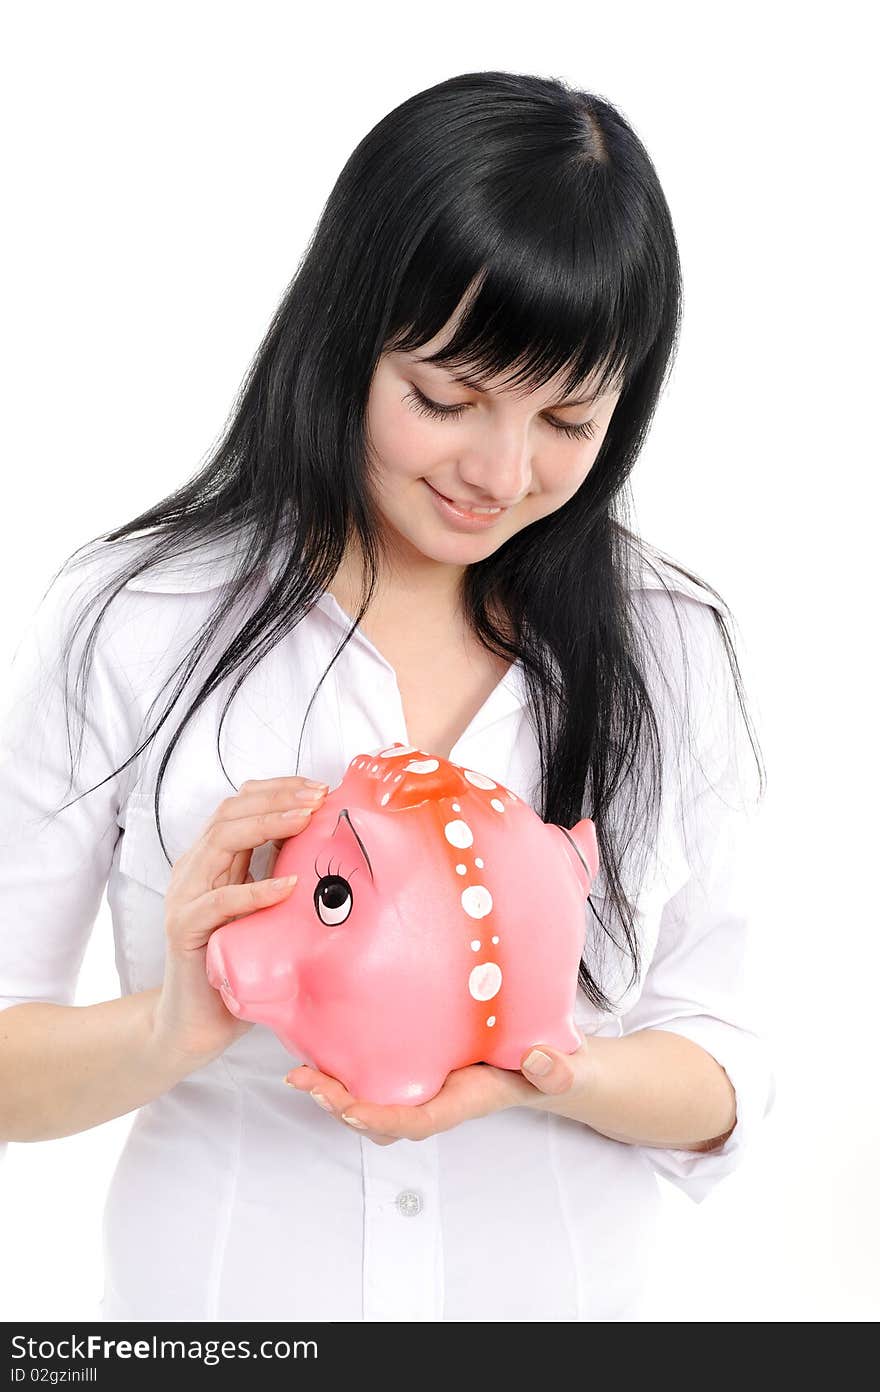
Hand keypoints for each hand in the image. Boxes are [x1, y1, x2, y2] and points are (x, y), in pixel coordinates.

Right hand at [150, 775, 328, 1063]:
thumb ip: (280, 870)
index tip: (319, 788)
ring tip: (305, 820)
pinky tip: (287, 886)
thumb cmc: (240, 960)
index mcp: (213, 858)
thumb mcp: (267, 906)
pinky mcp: (185, 929)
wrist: (198, 1021)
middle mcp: (194, 869)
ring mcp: (186, 896)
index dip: (278, 789)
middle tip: (318, 797)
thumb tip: (326, 838)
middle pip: (230, 812)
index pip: (240, 803)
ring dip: (267, 825)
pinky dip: (253, 890)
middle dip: (278, 799)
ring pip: (220, 842)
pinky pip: (218, 902)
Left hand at [284, 1032, 592, 1143]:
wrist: (550, 1066)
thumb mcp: (564, 1068)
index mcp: (465, 1101)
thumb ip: (558, 1070)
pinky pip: (376, 1077)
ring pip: (372, 1100)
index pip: (418, 1121)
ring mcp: (425, 1084)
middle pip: (381, 1118)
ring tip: (300, 1073)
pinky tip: (323, 1050)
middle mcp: (438, 1099)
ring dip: (335, 1092)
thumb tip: (541, 1062)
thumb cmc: (553, 1067)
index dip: (381, 1119)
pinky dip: (347, 1070)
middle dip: (342, 1107)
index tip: (349, 1109)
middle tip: (307, 1083)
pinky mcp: (418, 1064)